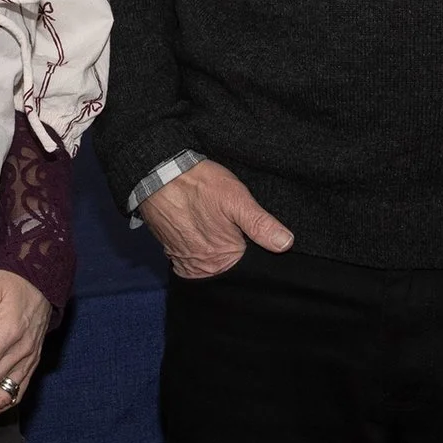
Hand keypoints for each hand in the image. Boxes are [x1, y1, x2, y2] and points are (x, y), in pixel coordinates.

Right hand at [142, 159, 293, 279]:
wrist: (157, 173)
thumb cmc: (198, 184)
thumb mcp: (236, 198)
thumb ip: (261, 224)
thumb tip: (286, 244)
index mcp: (223, 259)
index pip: (250, 269)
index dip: (256, 251)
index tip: (251, 235)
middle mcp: (202, 267)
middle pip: (229, 268)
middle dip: (235, 252)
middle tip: (230, 226)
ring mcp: (185, 262)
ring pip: (211, 263)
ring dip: (216, 250)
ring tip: (215, 225)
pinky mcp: (172, 253)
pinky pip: (194, 257)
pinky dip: (200, 247)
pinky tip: (202, 228)